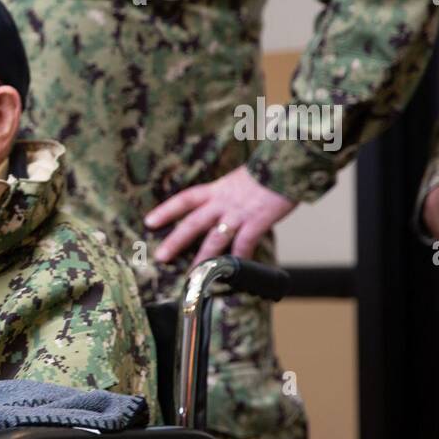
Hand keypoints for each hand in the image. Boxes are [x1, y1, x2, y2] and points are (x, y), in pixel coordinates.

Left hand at [145, 165, 296, 267]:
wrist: (288, 162)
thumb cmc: (265, 175)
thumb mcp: (237, 182)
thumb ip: (225, 198)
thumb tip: (217, 215)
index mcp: (216, 190)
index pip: (185, 199)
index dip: (166, 211)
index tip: (149, 222)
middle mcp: (223, 202)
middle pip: (193, 222)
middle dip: (175, 241)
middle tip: (161, 256)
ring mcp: (239, 213)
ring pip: (215, 238)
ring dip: (203, 258)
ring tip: (194, 275)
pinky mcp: (258, 221)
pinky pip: (245, 243)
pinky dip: (239, 259)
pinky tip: (234, 272)